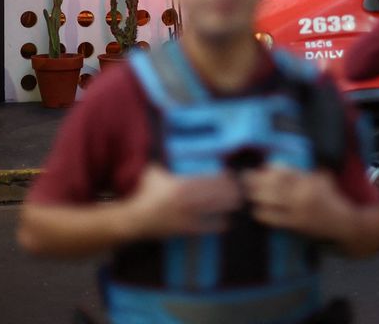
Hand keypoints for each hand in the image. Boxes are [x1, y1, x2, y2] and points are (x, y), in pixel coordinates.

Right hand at [125, 164, 242, 238]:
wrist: (136, 219)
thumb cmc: (145, 193)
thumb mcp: (154, 173)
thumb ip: (163, 163)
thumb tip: (164, 147)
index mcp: (182, 185)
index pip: (209, 180)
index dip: (224, 179)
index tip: (233, 176)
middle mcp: (188, 201)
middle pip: (217, 196)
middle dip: (231, 192)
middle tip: (242, 189)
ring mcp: (188, 216)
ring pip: (215, 211)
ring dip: (228, 207)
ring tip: (238, 203)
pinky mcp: (186, 230)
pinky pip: (206, 228)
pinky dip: (218, 225)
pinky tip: (227, 222)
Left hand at [243, 166, 350, 239]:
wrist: (344, 224)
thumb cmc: (331, 198)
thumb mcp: (322, 178)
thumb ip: (302, 171)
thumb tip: (275, 167)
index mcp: (309, 180)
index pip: (284, 172)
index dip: (268, 170)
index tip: (257, 168)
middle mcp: (303, 193)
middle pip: (273, 185)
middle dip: (256, 181)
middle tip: (242, 178)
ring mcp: (298, 210)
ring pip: (271, 201)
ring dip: (255, 197)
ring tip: (244, 193)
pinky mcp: (295, 225)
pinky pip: (274, 219)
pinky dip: (262, 214)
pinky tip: (254, 211)